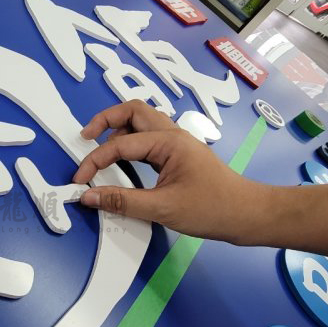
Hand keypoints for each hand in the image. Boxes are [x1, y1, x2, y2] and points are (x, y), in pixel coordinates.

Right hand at [74, 100, 268, 242]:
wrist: (248, 215)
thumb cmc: (211, 209)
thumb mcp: (163, 208)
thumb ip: (122, 201)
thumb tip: (88, 197)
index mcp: (168, 142)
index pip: (120, 144)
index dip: (95, 160)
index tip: (79, 181)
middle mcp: (173, 135)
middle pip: (133, 111)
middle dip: (106, 120)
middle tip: (85, 138)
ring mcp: (178, 143)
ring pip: (142, 123)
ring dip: (119, 130)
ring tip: (102, 150)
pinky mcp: (180, 155)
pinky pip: (150, 139)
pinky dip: (132, 143)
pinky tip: (125, 162)